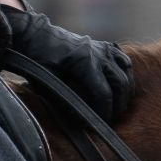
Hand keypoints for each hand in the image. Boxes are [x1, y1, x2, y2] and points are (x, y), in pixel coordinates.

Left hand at [0, 1, 135, 122]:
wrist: (35, 35)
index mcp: (85, 62)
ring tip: (117, 106)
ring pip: (126, 73)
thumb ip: (66, 101)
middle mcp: (99, 54)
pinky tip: (119, 85)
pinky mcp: (105, 45)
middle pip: (121, 84)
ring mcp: (104, 48)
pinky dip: (125, 74)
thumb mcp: (47, 82)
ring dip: (125, 91)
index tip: (100, 124)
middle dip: (118, 105)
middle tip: (111, 119)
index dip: (104, 112)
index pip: (104, 93)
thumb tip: (81, 122)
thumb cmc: (37, 59)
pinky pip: (123, 61)